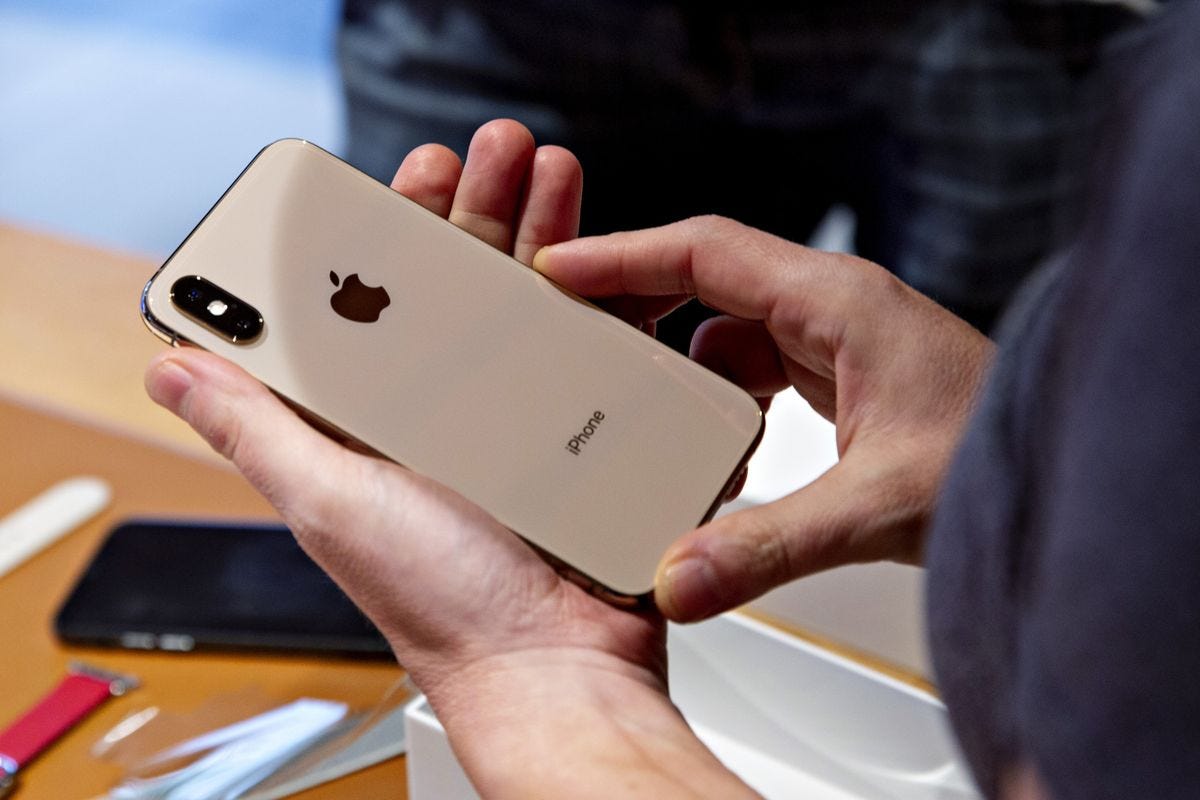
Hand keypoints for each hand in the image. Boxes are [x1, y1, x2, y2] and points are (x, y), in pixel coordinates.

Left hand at [146, 122, 754, 797]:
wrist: (556, 666)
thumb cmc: (445, 605)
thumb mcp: (329, 503)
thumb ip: (256, 430)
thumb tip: (173, 369)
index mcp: (382, 424)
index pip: (379, 300)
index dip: (391, 228)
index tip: (408, 175)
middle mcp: (451, 416)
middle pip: (464, 285)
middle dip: (480, 207)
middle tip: (497, 149)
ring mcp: (526, 422)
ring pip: (536, 304)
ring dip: (549, 232)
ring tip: (560, 176)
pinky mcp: (589, 437)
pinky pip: (598, 353)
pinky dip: (608, 300)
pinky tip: (617, 261)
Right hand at [533, 217, 995, 620]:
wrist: (1056, 477)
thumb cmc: (998, 458)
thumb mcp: (875, 506)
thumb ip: (769, 545)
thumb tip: (678, 580)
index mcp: (836, 301)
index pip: (705, 253)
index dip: (623, 257)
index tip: (558, 270)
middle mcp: (831, 307)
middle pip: (707, 282)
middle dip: (639, 310)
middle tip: (575, 340)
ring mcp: (836, 341)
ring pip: (728, 333)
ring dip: (683, 371)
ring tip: (638, 414)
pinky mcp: (840, 378)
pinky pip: (755, 371)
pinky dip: (721, 403)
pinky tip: (712, 451)